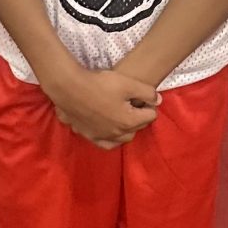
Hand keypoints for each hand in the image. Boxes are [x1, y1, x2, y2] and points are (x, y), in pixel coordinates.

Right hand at [43, 62, 160, 150]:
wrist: (69, 88)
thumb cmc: (99, 84)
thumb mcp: (128, 83)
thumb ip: (147, 92)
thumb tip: (158, 101)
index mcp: (129, 121)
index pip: (150, 116)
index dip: (149, 105)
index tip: (142, 96)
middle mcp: (117, 133)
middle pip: (137, 128)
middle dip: (140, 117)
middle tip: (134, 103)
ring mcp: (102, 136)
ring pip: (123, 138)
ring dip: (127, 129)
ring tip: (123, 116)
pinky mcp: (89, 136)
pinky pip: (106, 144)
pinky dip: (112, 138)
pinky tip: (110, 130)